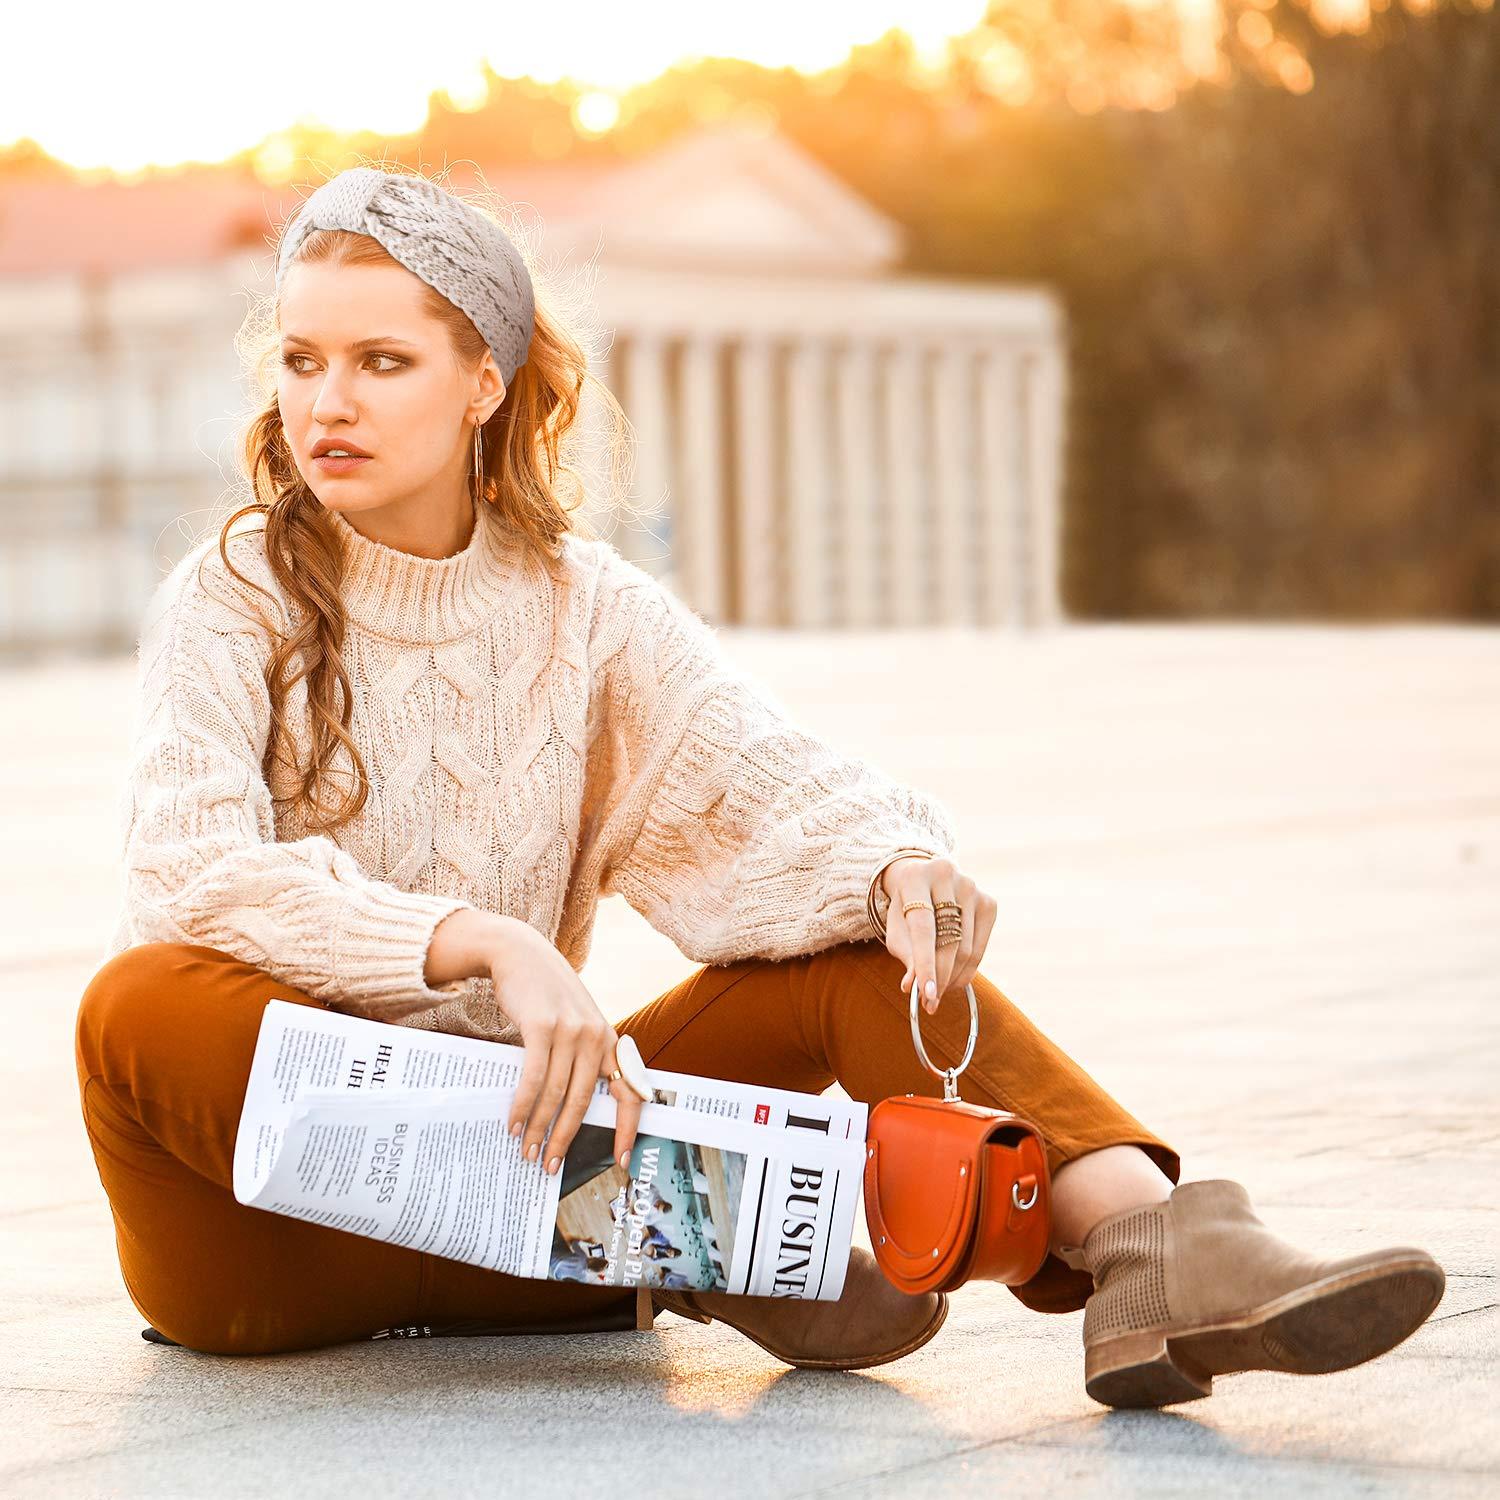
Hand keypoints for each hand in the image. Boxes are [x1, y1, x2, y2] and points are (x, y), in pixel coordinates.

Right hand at [484, 916, 648, 1175]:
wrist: (520, 952)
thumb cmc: (546, 993)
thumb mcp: (575, 1021)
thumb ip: (580, 1056)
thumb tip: (571, 1108)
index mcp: (608, 1039)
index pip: (629, 1090)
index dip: (628, 1127)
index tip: (622, 1159)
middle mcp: (594, 1035)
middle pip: (584, 1101)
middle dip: (565, 1138)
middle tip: (549, 1165)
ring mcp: (570, 1030)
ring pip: (557, 1093)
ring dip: (539, 1127)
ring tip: (527, 1150)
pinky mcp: (542, 1026)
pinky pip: (534, 1077)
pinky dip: (523, 1104)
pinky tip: (514, 1123)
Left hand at [880, 855, 997, 1014]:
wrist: (924, 880)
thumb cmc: (905, 909)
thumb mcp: (896, 928)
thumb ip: (905, 954)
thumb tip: (913, 987)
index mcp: (915, 877)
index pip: (923, 928)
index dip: (925, 963)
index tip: (926, 994)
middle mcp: (946, 876)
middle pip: (947, 940)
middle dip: (939, 977)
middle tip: (929, 1003)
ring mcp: (971, 887)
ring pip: (965, 948)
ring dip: (952, 978)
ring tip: (937, 994)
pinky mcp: (988, 902)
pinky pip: (980, 947)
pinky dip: (967, 970)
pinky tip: (953, 980)